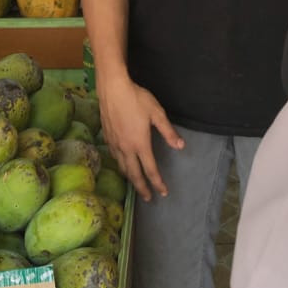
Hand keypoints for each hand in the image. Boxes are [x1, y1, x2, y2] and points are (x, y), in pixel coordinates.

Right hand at [98, 75, 183, 200]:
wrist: (113, 89)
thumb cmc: (137, 99)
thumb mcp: (157, 114)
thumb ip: (168, 132)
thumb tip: (180, 147)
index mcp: (140, 144)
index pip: (150, 170)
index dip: (157, 183)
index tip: (163, 193)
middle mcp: (126, 148)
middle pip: (134, 174)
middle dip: (142, 188)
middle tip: (148, 198)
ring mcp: (114, 143)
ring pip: (122, 167)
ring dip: (130, 178)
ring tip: (136, 183)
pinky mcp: (107, 137)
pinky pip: (114, 156)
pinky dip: (120, 164)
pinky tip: (121, 163)